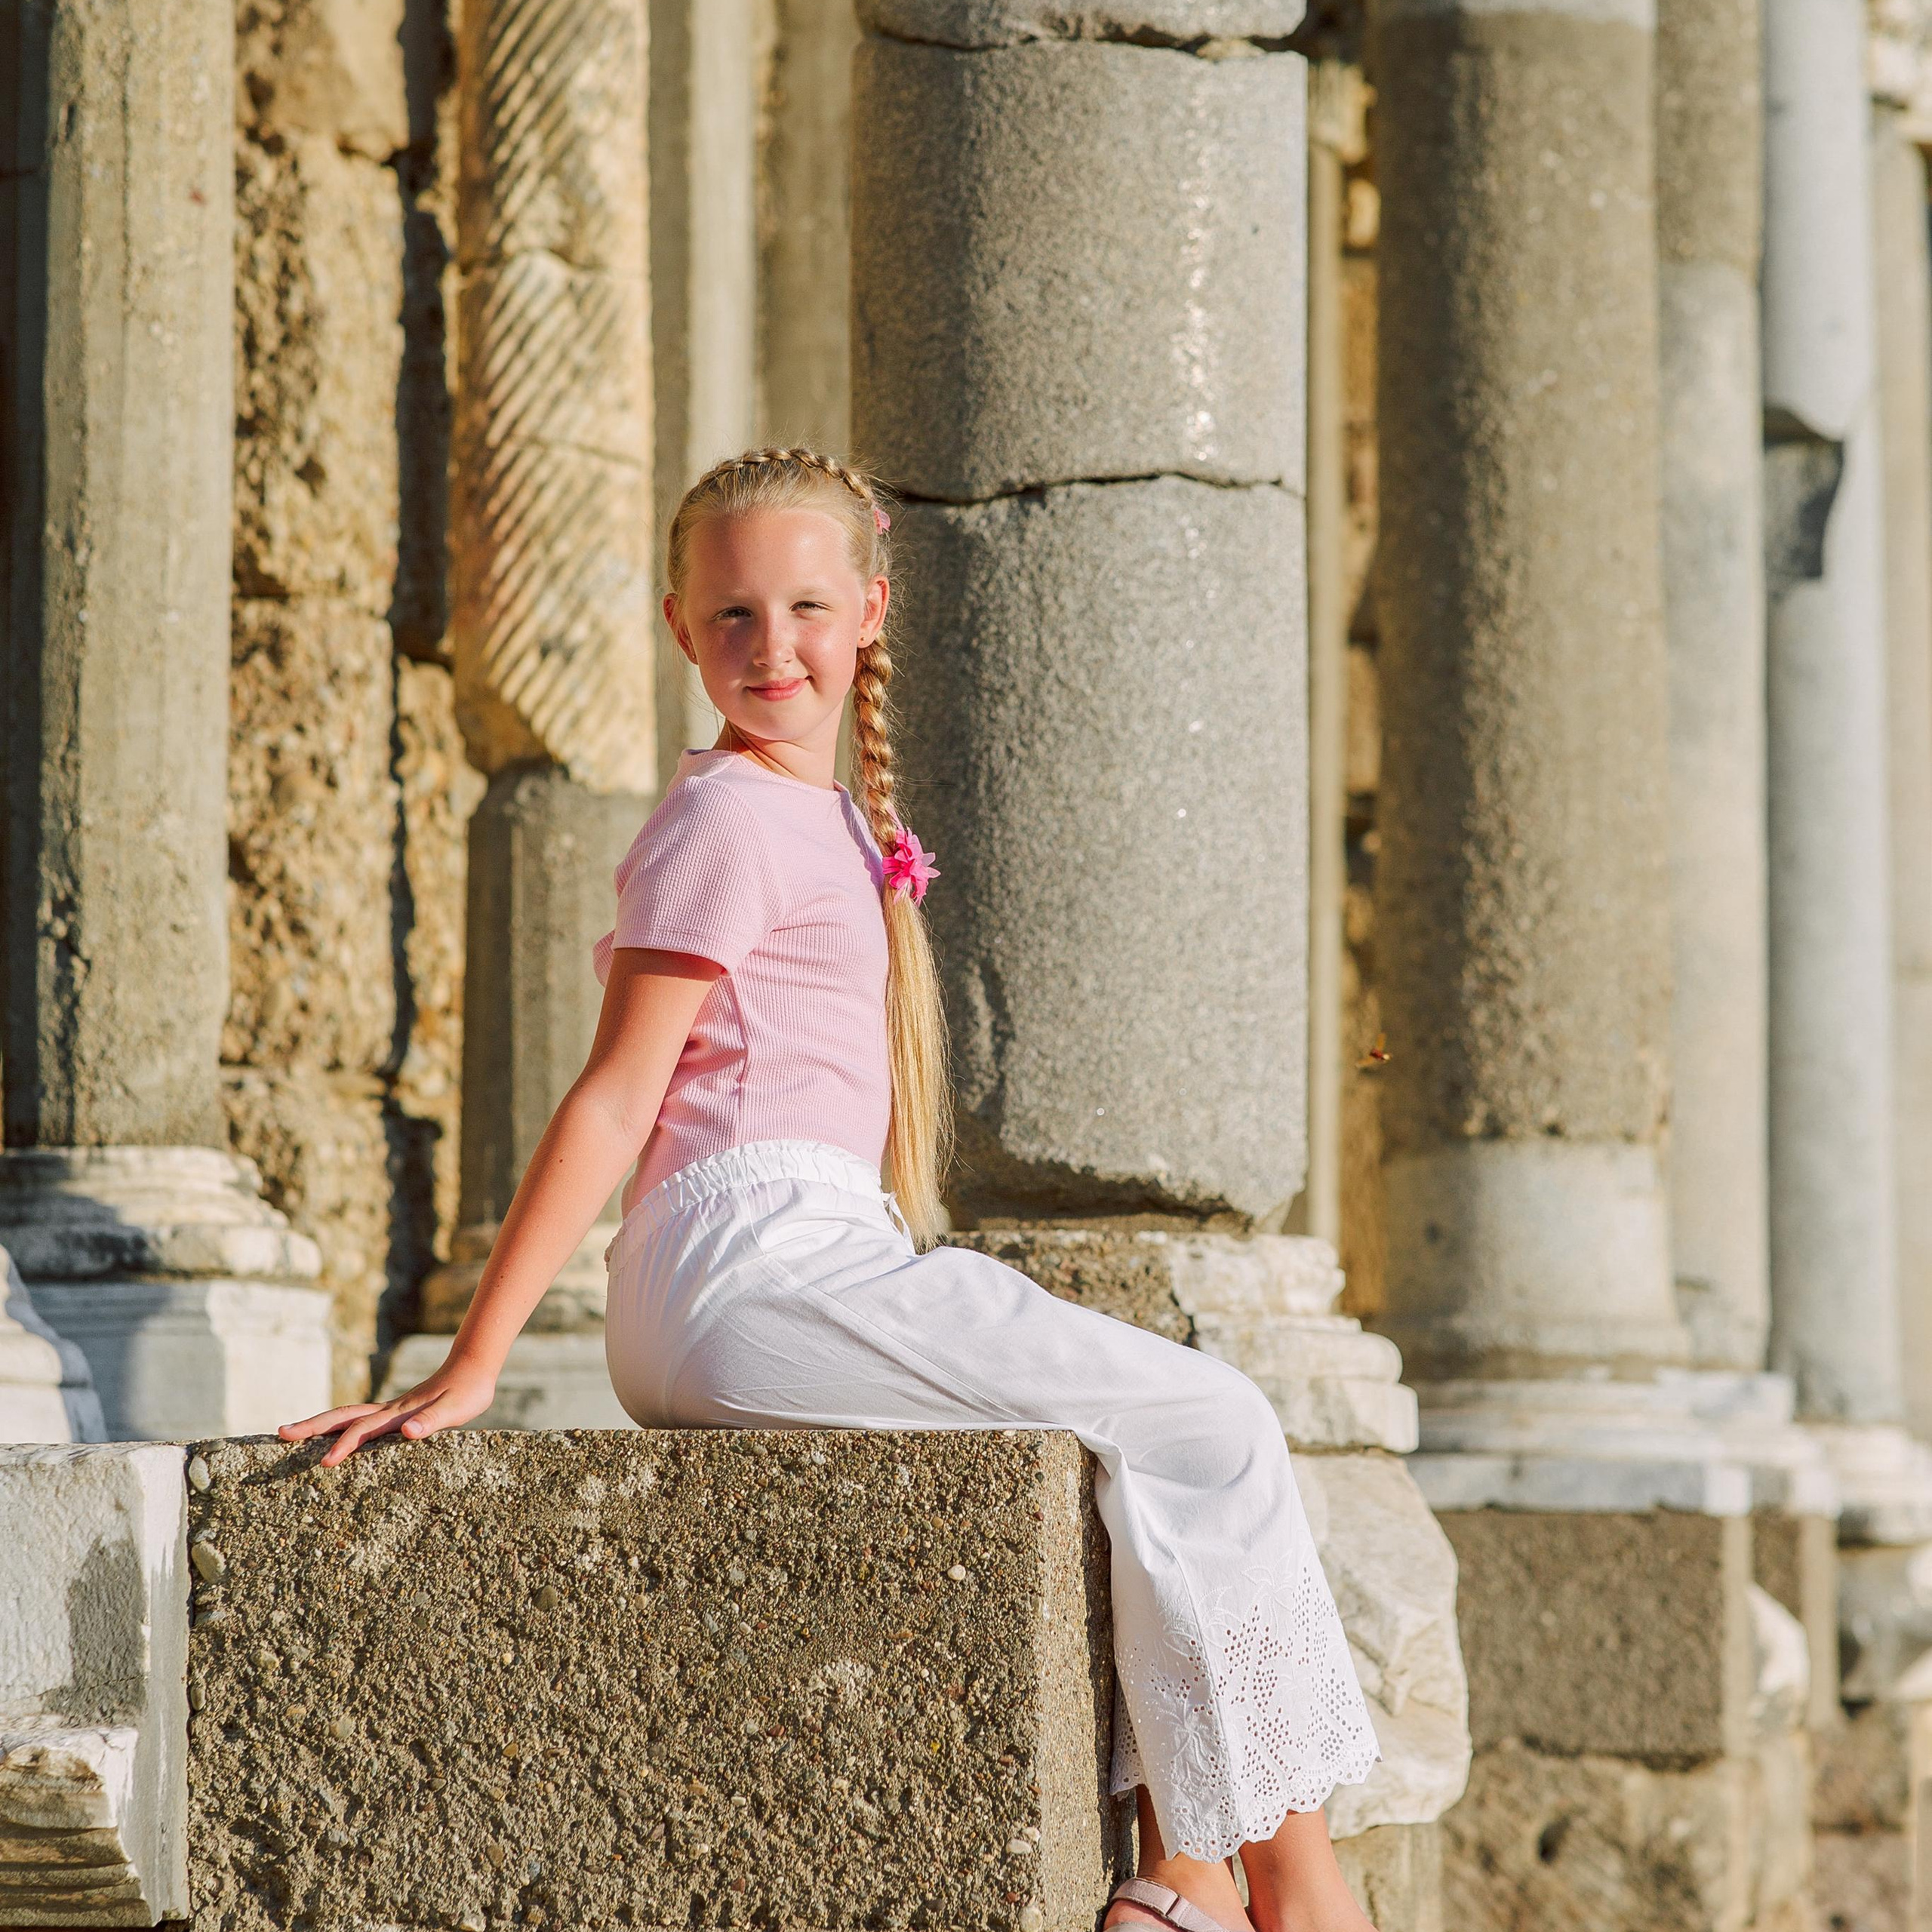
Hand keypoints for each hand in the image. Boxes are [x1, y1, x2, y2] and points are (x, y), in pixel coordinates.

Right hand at [278, 1354, 499, 1466]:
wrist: (474, 1368)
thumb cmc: (467, 1392)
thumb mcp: (456, 1410)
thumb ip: (434, 1421)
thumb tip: (409, 1432)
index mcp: (398, 1413)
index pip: (363, 1431)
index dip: (344, 1446)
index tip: (325, 1462)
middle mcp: (388, 1411)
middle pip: (342, 1416)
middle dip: (312, 1426)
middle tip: (281, 1434)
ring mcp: (389, 1410)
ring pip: (346, 1416)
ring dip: (319, 1424)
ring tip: (291, 1432)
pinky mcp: (395, 1413)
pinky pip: (359, 1420)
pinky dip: (338, 1426)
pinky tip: (332, 1436)